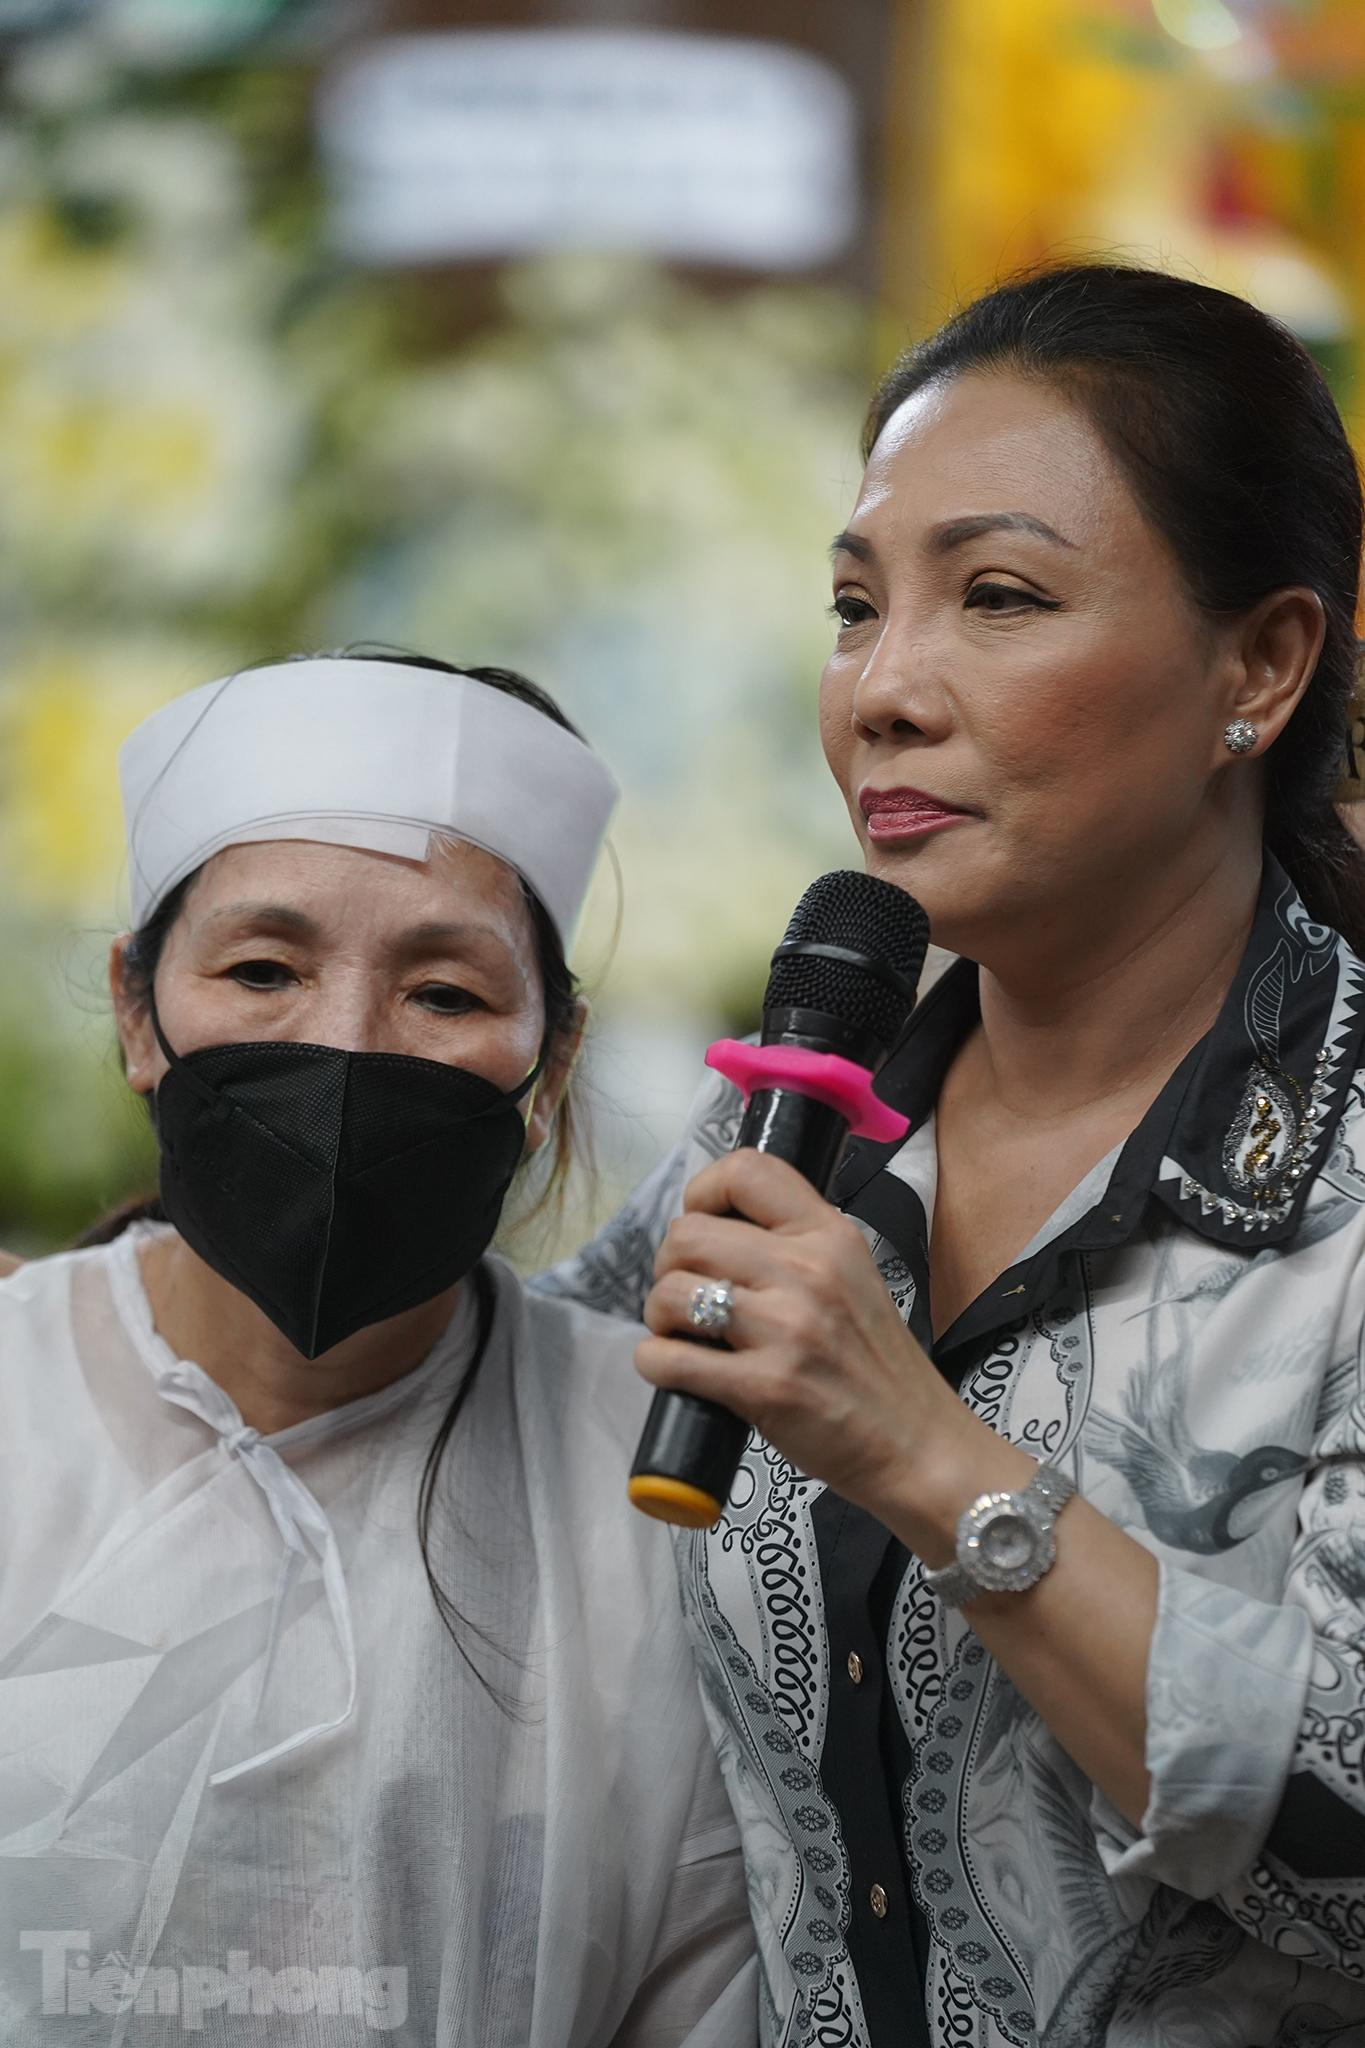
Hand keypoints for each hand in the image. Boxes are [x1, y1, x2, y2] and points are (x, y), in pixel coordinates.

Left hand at [637, 1150, 991, 1536]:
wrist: (918, 1445)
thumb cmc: (877, 1366)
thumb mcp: (853, 1277)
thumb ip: (796, 1246)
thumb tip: (716, 1230)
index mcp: (830, 1234)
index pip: (746, 1170)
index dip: (703, 1191)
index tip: (702, 1223)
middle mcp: (807, 1270)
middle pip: (687, 1234)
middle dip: (669, 1266)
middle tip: (687, 1294)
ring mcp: (786, 1329)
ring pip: (671, 1292)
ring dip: (660, 1316)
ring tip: (682, 1334)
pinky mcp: (764, 1388)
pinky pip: (668, 1359)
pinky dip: (655, 1364)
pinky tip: (677, 1370)